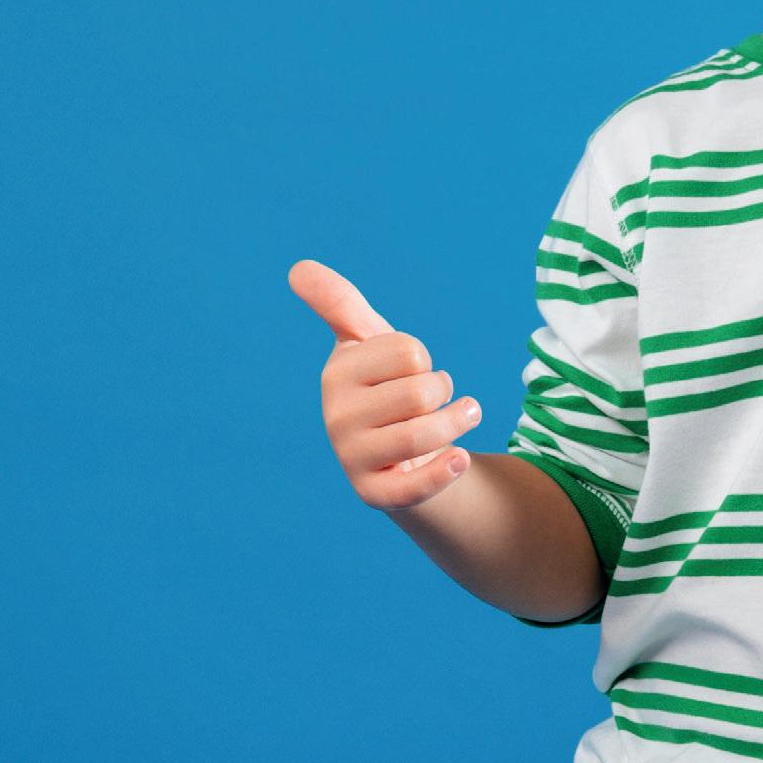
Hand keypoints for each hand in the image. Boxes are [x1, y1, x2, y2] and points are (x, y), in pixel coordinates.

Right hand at [288, 259, 482, 511]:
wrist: (400, 454)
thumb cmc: (386, 389)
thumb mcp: (368, 342)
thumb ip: (340, 303)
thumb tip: (298, 268)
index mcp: (337, 373)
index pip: (408, 352)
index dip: (423, 360)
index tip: (412, 370)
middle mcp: (336, 416)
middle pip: (421, 392)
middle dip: (443, 392)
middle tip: (435, 401)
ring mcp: (352, 457)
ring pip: (425, 434)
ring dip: (458, 423)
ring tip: (465, 417)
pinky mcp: (373, 494)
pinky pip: (414, 486)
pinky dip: (445, 471)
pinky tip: (461, 459)